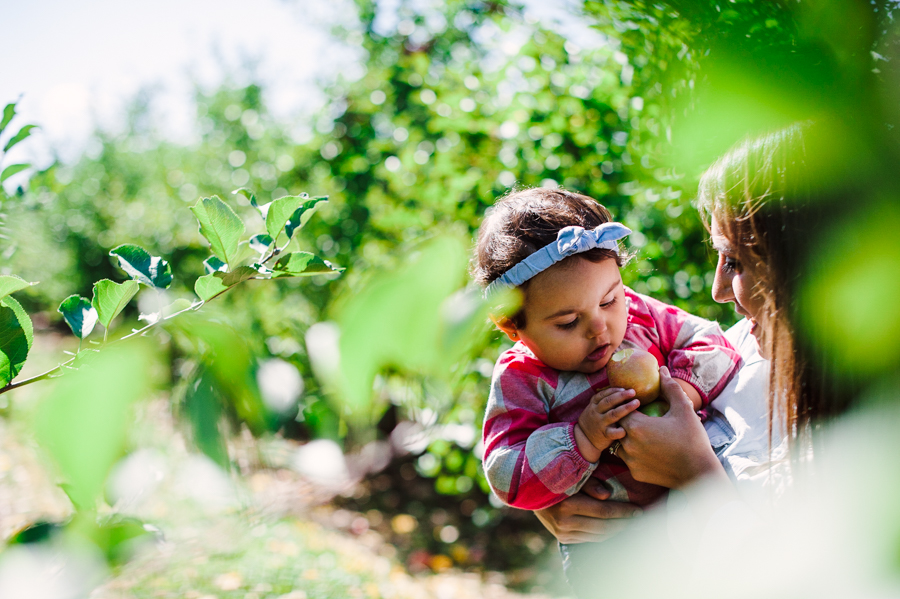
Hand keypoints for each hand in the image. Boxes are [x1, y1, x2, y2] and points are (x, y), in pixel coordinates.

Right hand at [534, 478, 642, 543]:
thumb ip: (590, 482)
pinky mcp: (563, 538)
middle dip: (625, 523)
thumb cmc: (557, 475)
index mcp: (568, 504)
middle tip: (640, 519)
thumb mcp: (573, 474)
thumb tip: (608, 494)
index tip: (639, 510)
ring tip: (630, 524)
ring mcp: (563, 533)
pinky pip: (590, 538)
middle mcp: (564, 522)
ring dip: (617, 530)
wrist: (530, 490)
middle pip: (604, 527)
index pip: (604, 511)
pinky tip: (614, 527)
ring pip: (598, 535)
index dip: (624, 512)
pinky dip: (604, 534)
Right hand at [575, 387, 639, 459]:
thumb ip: (603, 401)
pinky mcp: (604, 434)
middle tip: (633, 392)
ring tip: (636, 402)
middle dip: (621, 396)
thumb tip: (621, 391)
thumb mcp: (594, 409)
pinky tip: (627, 429)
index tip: (624, 388)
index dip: (614, 391)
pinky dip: (620, 431)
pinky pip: (612, 432)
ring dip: (626, 408)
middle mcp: (596, 412)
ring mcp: (600, 423)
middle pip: (609, 402)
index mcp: (594, 405)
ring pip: (613, 414)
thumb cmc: (594, 421)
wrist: (583, 438)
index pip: (603, 395)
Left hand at [618, 366, 726, 488]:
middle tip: (642, 419)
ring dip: (628, 438)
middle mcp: (627, 444)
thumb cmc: (692, 439)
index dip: (628, 406)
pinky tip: (649, 450)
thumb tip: (662, 370)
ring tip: (644, 434)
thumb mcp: (683, 409)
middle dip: (627, 421)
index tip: (639, 405)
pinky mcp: (635, 474)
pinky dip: (635, 453)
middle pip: (619, 426)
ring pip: (620, 444)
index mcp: (636, 426)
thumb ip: (670, 388)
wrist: (699, 474)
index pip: (621, 410)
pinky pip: (629, 460)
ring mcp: (630, 461)